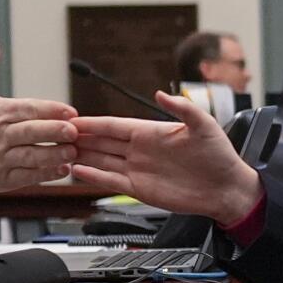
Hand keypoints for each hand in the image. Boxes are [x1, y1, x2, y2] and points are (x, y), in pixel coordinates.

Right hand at [0, 36, 77, 195]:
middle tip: (75, 131)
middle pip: (31, 133)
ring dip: (54, 155)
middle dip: (55, 131)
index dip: (51, 110)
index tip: (71, 111)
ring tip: (73, 152)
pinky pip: (26, 177)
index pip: (27, 109)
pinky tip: (61, 170)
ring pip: (31, 157)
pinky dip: (45, 174)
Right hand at [70, 89, 263, 226]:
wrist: (226, 188)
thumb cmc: (219, 156)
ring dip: (82, 156)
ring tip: (60, 152)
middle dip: (80, 138)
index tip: (72, 119)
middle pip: (102, 141)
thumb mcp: (203, 126)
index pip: (114, 125)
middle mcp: (140, 150)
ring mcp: (137, 169)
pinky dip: (93, 176)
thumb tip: (161, 93)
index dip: (93, 122)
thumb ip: (182, 109)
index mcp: (150, 132)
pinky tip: (77, 171)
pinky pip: (111, 181)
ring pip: (102, 160)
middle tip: (56, 135)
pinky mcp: (139, 189)